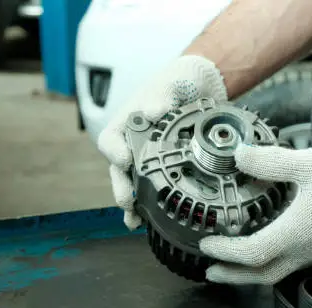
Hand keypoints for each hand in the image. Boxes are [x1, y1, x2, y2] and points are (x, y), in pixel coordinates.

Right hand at [97, 55, 227, 229]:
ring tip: (135, 220)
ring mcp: (146, 157)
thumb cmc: (179, 82)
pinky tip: (149, 221)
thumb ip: (162, 95)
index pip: (110, 140)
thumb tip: (155, 110)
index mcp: (127, 123)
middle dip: (122, 187)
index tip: (123, 160)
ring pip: (133, 183)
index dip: (114, 152)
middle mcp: (132, 143)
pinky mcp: (163, 167)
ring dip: (132, 202)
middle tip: (128, 201)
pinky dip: (149, 204)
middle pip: (118, 169)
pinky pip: (152, 187)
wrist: (200, 89)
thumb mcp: (171, 84)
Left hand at [199, 143, 311, 283]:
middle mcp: (310, 250)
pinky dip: (285, 256)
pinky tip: (285, 239)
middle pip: (264, 275)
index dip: (225, 251)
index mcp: (297, 232)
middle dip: (234, 276)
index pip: (250, 253)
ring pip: (285, 269)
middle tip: (213, 271)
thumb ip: (269, 162)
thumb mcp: (308, 162)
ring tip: (243, 256)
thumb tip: (239, 156)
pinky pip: (306, 260)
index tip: (207, 245)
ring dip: (259, 267)